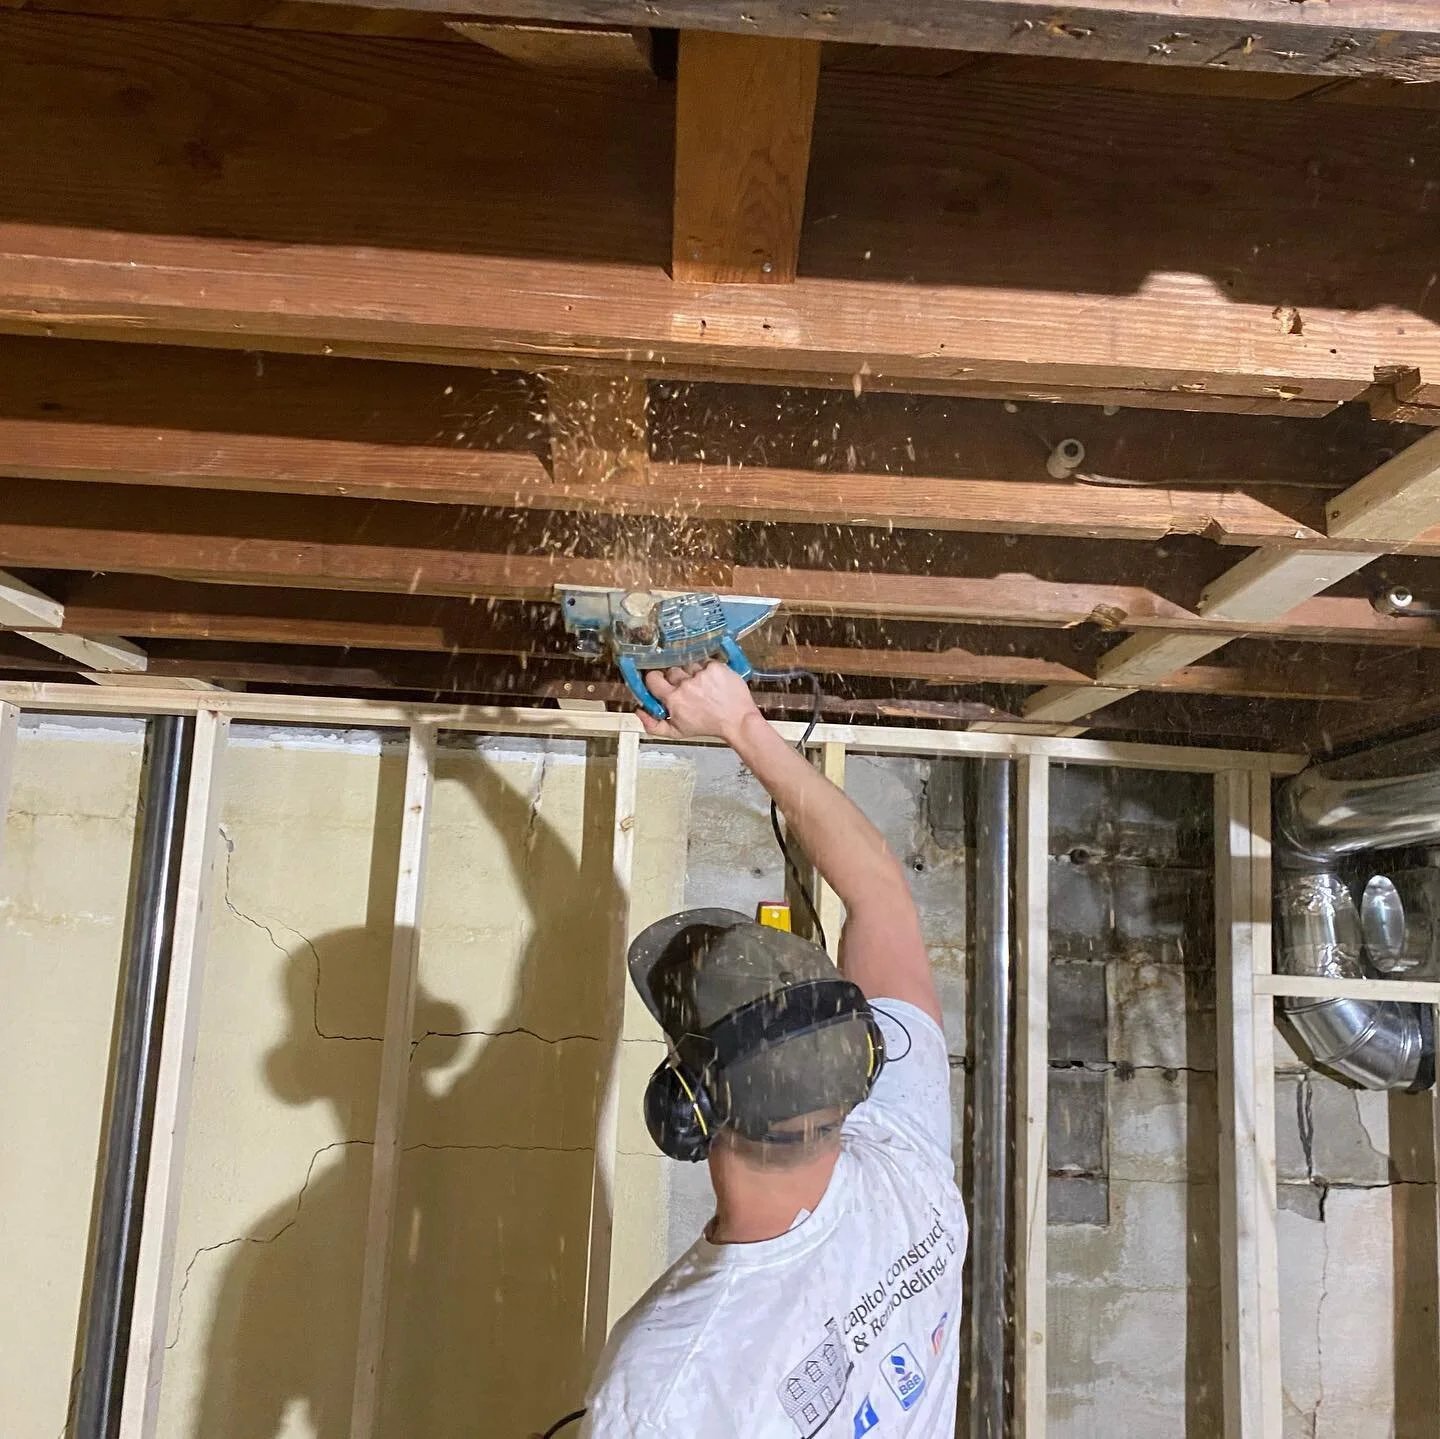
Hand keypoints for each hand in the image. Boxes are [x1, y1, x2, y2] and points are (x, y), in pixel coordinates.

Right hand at [636, 661, 761, 743]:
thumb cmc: (708, 726)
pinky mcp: (715, 667)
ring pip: (687, 664)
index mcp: (674, 699)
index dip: (654, 679)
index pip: (652, 678)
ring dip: (691, 672)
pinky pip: (703, 661)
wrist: (737, 721)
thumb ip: (652, 725)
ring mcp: (701, 674)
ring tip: (700, 684)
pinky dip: (706, 669)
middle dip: (675, 677)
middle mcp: (686, 685)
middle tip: (685, 686)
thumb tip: (638, 712)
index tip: (659, 681)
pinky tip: (711, 680)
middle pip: (670, 669)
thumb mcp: (676, 732)